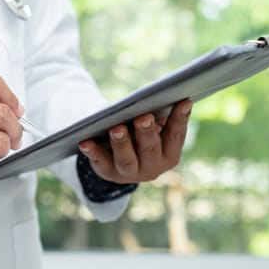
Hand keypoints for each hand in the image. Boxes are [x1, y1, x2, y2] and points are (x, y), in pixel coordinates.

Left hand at [78, 99, 192, 183]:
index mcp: (169, 154)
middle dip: (147, 132)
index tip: (183, 101)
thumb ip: (157, 116)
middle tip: (144, 117)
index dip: (180, 119)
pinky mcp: (107, 172)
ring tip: (117, 128)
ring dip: (122, 143)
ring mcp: (129, 172)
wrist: (118, 161)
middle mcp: (152, 167)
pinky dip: (93, 152)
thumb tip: (160, 96)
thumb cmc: (139, 135)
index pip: (175, 136)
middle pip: (150, 149)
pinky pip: (99, 162)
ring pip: (126, 160)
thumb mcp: (151, 127)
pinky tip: (85, 142)